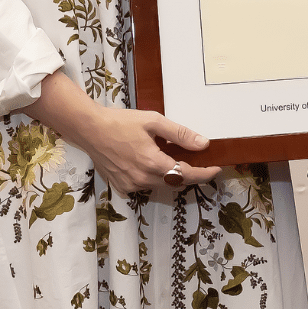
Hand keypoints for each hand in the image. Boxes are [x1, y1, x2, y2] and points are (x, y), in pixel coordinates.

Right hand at [22, 73, 219, 193]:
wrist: (90, 130)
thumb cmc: (122, 122)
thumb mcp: (154, 122)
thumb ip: (180, 134)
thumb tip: (204, 144)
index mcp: (152, 163)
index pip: (185, 175)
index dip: (204, 174)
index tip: (217, 169)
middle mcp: (142, 179)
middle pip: (175, 183)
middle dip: (191, 175)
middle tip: (203, 163)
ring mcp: (130, 186)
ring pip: (160, 185)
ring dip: (174, 176)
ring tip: (182, 160)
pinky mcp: (121, 186)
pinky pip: (146, 186)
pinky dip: (157, 178)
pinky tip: (158, 163)